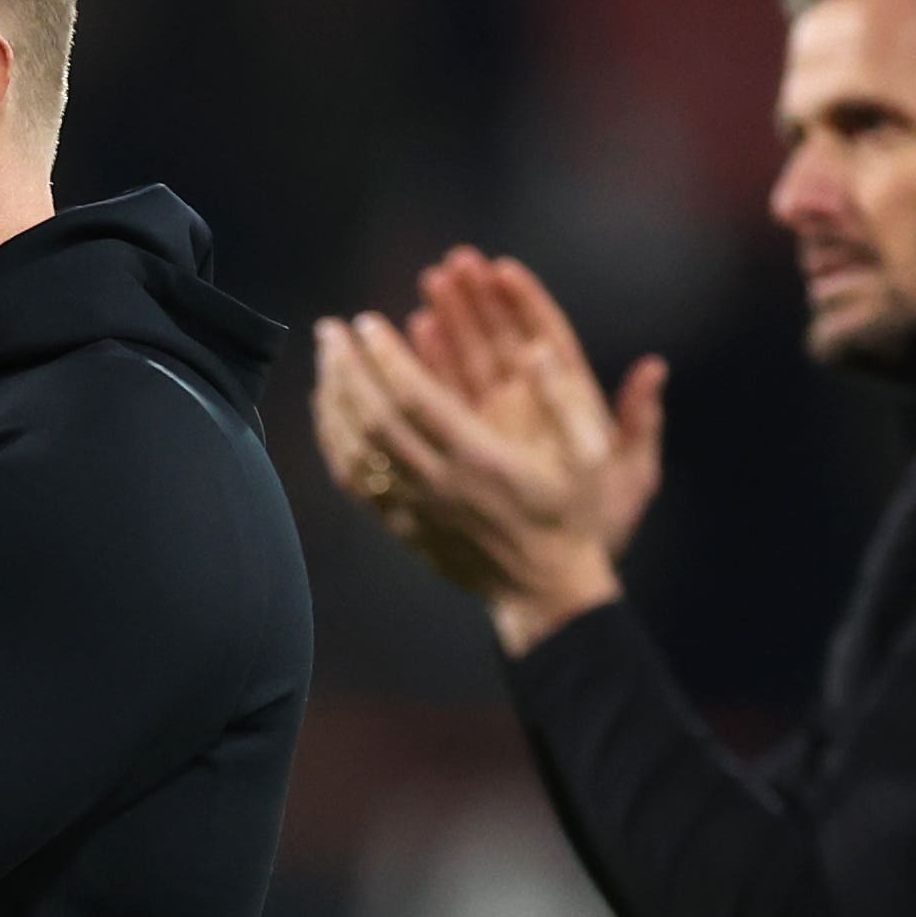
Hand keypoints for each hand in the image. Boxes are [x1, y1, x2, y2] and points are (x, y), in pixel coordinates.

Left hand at [311, 245, 665, 650]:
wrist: (546, 593)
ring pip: (356, 451)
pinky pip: (355, 484)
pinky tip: (328, 412)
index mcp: (480, 460)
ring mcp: (415, 509)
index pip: (417, 400)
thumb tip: (539, 349)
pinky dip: (334, 443)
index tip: (368, 323)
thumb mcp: (591, 459)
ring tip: (324, 360)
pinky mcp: (402, 528)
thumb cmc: (570, 519)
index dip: (387, 358)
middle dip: (347, 370)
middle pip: (375, 420)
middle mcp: (439, 484)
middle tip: (329, 330)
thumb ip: (565, 400)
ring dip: (333, 402)